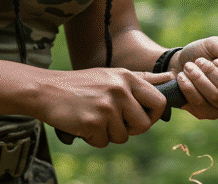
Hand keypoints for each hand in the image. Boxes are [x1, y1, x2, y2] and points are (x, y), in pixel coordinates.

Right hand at [36, 68, 173, 147]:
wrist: (45, 90)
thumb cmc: (81, 84)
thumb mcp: (112, 75)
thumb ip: (142, 79)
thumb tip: (171, 78)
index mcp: (127, 78)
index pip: (159, 102)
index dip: (153, 115)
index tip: (141, 116)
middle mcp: (119, 91)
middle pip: (144, 125)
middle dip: (131, 129)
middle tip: (114, 121)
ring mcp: (106, 107)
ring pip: (123, 137)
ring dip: (109, 134)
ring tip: (94, 117)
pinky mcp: (93, 123)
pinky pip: (104, 142)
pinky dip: (94, 138)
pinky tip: (83, 123)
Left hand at [172, 37, 217, 119]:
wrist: (179, 65)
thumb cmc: (201, 54)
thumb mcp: (213, 46)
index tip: (216, 60)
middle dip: (211, 73)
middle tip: (198, 61)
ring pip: (215, 97)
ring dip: (198, 79)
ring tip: (188, 67)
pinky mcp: (208, 114)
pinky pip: (200, 104)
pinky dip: (188, 88)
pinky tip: (182, 78)